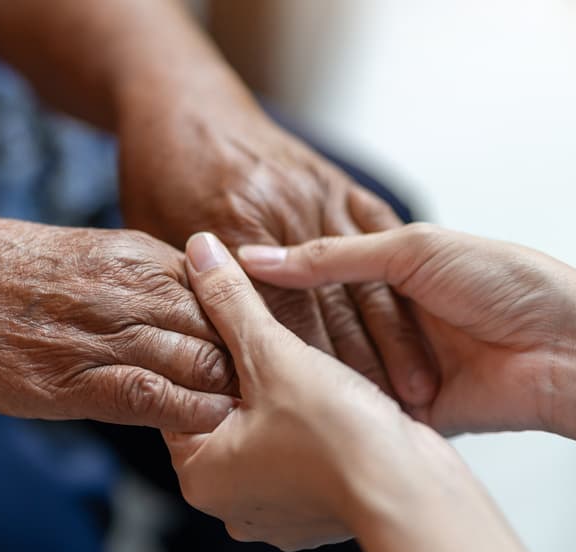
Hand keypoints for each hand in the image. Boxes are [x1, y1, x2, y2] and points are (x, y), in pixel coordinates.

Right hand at [0, 213, 237, 431]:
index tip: (256, 354)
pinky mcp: (74, 378)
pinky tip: (199, 425)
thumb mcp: (84, 255)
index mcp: (139, 256)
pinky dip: (186, 413)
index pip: (225, 294)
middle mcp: (133, 289)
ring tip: (241, 418)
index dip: (247, 328)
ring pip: (200, 361)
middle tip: (264, 394)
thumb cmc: (0, 270)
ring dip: (225, 392)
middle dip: (248, 364)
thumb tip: (179, 317)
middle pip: (225, 329)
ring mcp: (105, 332)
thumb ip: (137, 281)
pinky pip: (153, 396)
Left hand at [117, 94, 436, 405]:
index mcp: (234, 226)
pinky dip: (398, 290)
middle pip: (322, 306)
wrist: (184, 102)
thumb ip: (186, 291)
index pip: (273, 317)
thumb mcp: (156, 238)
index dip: (301, 377)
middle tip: (384, 423)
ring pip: (360, 280)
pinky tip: (418, 328)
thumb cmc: (161, 174)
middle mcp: (280, 210)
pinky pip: (381, 245)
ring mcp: (315, 194)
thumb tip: (196, 356)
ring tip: (419, 396)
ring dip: (393, 342)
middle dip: (355, 371)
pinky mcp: (341, 186)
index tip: (323, 424)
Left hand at [163, 232, 435, 550]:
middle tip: (267, 338)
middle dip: (247, 375)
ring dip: (281, 398)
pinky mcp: (315, 510)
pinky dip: (310, 427)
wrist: (414, 494)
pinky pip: (299, 454)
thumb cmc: (339, 436)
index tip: (227, 320)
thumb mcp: (273, 354)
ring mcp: (274, 512)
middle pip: (224, 413)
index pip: (182, 395)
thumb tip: (199, 250)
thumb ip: (231, 301)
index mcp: (199, 474)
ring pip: (265, 432)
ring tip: (301, 365)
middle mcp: (229, 502)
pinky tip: (328, 399)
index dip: (205, 350)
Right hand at [239, 221, 575, 456]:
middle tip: (224, 332)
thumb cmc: (508, 283)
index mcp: (391, 269)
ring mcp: (394, 365)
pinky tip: (293, 398)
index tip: (223, 281)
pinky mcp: (405, 409)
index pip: (314, 273)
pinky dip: (333, 402)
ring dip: (303, 366)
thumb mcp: (413, 250)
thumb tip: (260, 258)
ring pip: (331, 367)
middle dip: (280, 328)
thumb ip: (333, 256)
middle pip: (317, 324)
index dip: (272, 278)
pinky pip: (356, 406)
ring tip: (246, 368)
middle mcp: (388, 318)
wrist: (564, 350)